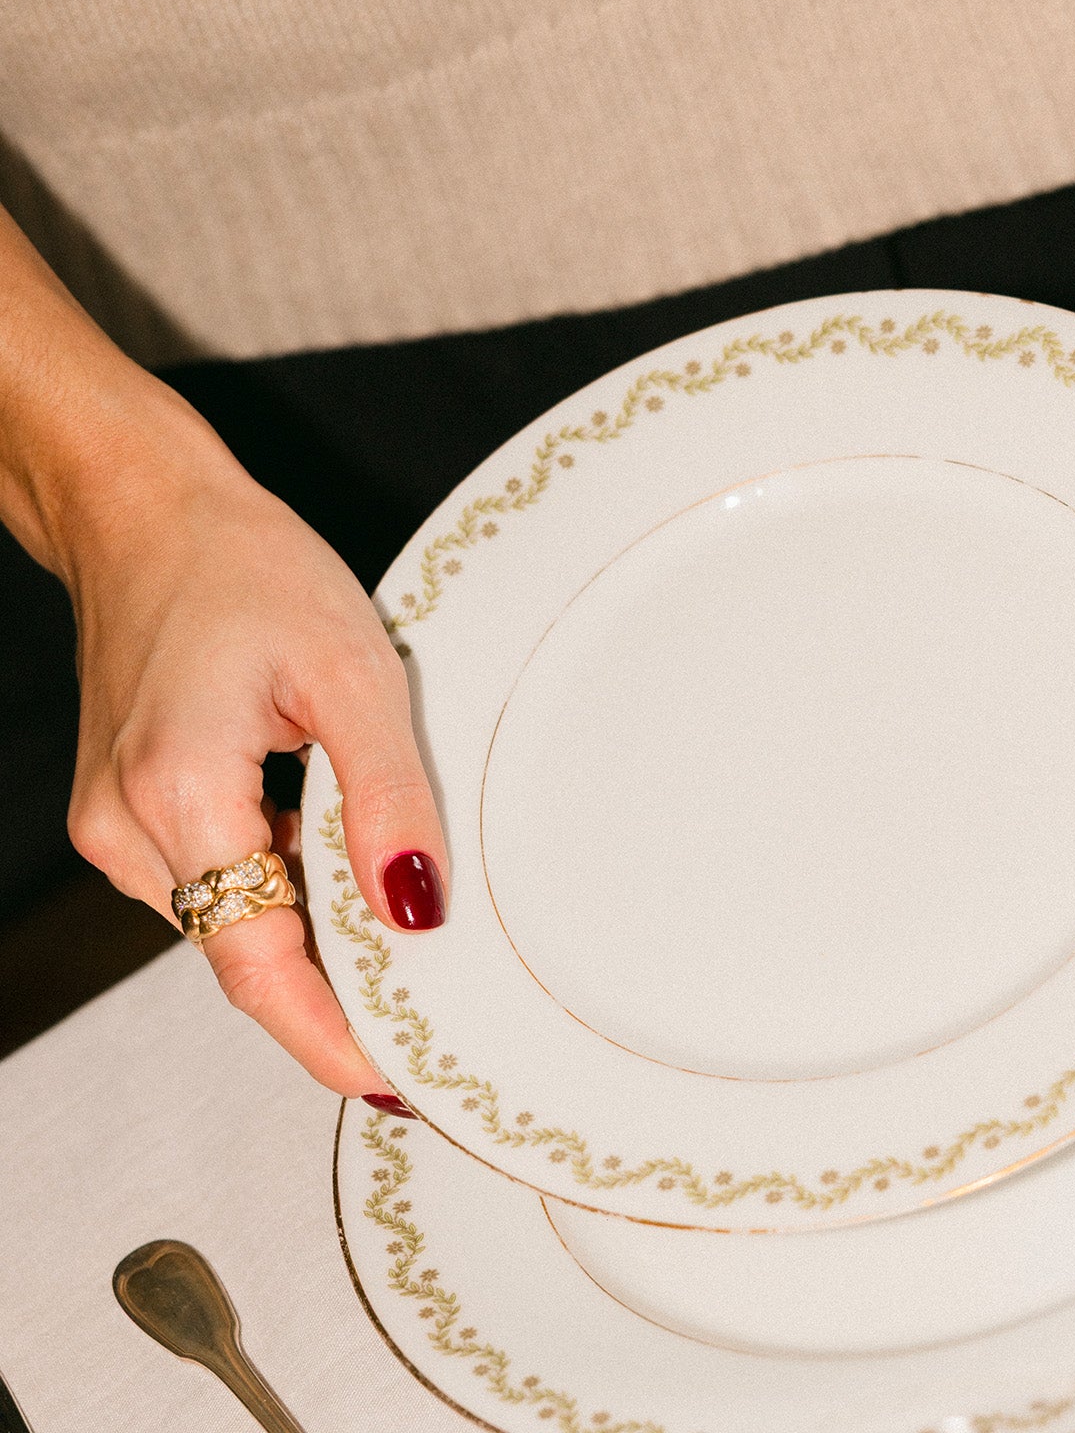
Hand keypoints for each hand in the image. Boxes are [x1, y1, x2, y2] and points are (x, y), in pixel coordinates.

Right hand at [61, 428, 448, 1094]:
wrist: (149, 512)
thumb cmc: (247, 570)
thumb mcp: (354, 672)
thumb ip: (386, 799)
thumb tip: (416, 913)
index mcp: (178, 797)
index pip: (256, 968)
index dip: (328, 1038)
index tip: (395, 1084)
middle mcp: (127, 829)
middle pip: (245, 952)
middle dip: (335, 993)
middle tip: (436, 1021)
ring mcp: (115, 822)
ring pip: (231, 918)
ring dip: (311, 931)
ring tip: (407, 930)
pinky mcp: (126, 807)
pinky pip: (215, 876)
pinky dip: (280, 885)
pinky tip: (341, 860)